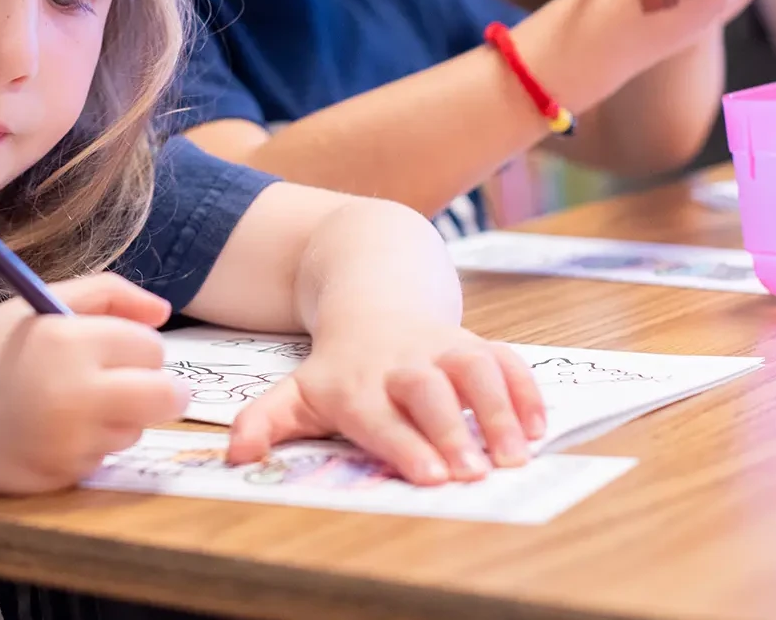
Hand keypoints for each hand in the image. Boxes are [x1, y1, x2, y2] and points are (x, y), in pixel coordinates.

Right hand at [0, 274, 187, 494]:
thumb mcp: (37, 304)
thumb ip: (107, 294)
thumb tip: (163, 311)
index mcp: (69, 342)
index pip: (151, 348)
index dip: (136, 346)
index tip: (111, 348)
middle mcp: (75, 397)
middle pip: (166, 397)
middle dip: (155, 387)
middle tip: (124, 382)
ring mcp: (68, 445)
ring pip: (135, 431)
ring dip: (118, 418)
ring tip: (68, 403)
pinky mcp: (59, 480)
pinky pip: (101, 460)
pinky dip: (87, 447)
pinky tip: (48, 431)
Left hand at [224, 322, 546, 486]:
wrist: (371, 296)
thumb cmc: (338, 366)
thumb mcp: (296, 389)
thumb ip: (267, 421)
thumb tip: (235, 453)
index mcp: (355, 383)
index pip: (379, 415)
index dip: (404, 444)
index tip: (430, 478)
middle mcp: (401, 363)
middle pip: (428, 389)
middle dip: (452, 430)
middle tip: (476, 472)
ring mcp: (442, 348)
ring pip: (473, 368)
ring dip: (498, 410)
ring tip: (517, 454)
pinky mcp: (475, 341)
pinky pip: (506, 359)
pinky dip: (525, 390)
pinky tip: (539, 427)